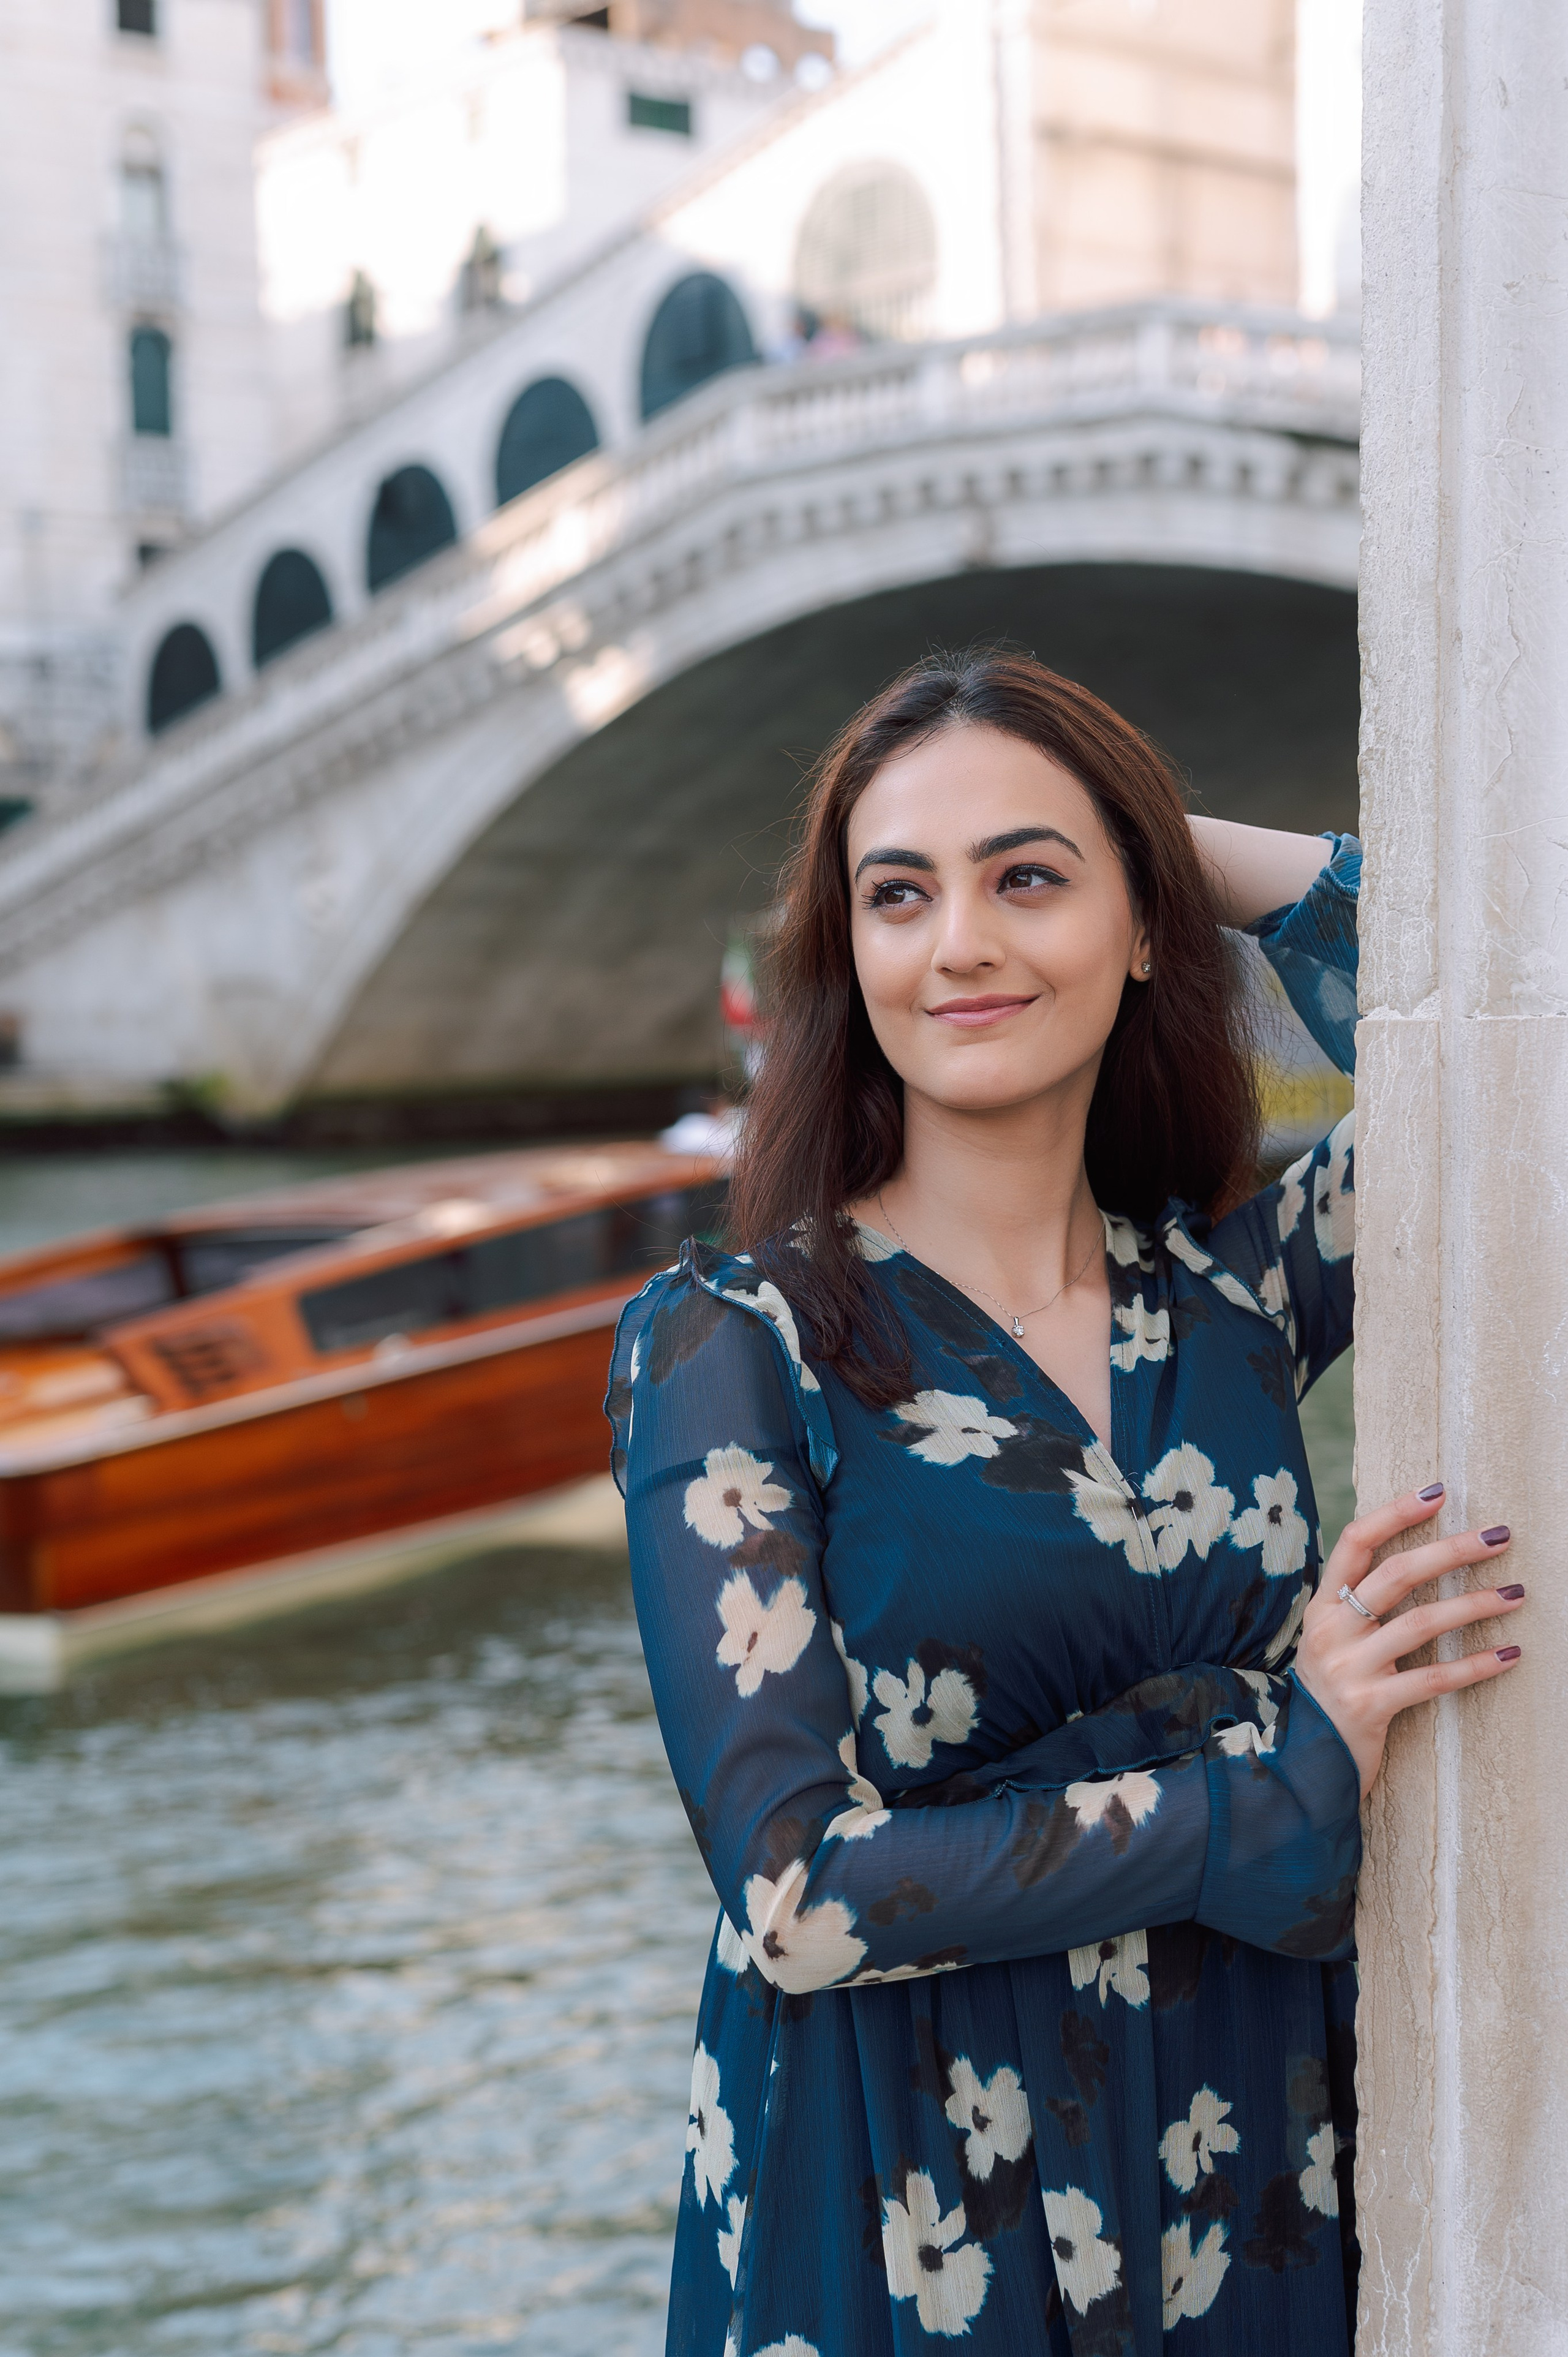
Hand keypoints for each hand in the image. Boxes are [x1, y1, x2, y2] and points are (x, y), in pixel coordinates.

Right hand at [1293, 1485, 1523, 1795]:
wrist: (1306, 1761)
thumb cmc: (1332, 1693)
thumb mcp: (1333, 1641)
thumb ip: (1360, 1606)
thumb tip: (1413, 1563)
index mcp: (1321, 1606)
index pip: (1354, 1542)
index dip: (1395, 1512)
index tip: (1438, 1491)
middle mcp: (1331, 1630)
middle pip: (1395, 1573)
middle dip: (1451, 1550)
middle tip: (1499, 1537)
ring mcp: (1349, 1667)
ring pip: (1419, 1622)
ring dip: (1473, 1605)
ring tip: (1515, 1594)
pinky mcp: (1371, 1705)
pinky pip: (1432, 1679)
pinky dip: (1474, 1666)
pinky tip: (1509, 1655)